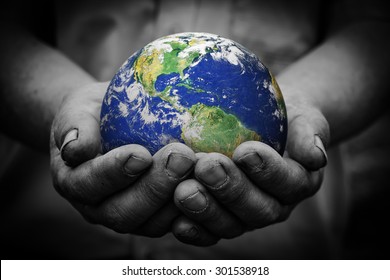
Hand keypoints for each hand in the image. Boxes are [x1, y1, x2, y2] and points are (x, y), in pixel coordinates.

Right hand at [50, 82, 195, 235]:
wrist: (106, 126)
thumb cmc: (92, 115)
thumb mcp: (77, 111)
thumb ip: (74, 127)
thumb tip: (76, 148)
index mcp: (74, 183)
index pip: (88, 184)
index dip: (113, 173)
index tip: (140, 153)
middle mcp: (100, 208)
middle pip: (124, 212)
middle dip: (154, 188)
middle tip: (182, 157)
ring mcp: (130, 215)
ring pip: (152, 223)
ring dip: (178, 198)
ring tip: (201, 167)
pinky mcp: (155, 216)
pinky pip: (174, 222)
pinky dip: (194, 209)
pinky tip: (212, 184)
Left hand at [171, 95, 329, 245]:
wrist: (268, 127)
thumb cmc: (285, 118)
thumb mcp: (305, 118)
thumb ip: (311, 135)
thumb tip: (316, 157)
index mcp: (298, 182)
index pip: (288, 182)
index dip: (268, 170)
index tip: (246, 150)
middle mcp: (274, 205)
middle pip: (258, 208)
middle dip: (231, 189)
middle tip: (207, 166)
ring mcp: (246, 216)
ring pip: (231, 224)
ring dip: (207, 210)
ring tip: (183, 191)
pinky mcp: (222, 218)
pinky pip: (209, 231)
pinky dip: (194, 229)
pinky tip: (176, 221)